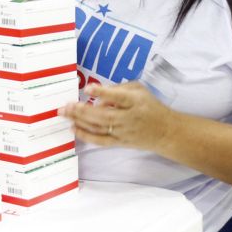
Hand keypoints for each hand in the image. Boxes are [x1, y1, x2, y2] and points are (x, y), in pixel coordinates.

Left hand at [58, 82, 175, 150]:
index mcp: (135, 101)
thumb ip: (119, 89)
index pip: (118, 97)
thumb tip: (99, 97)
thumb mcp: (139, 90)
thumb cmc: (150, 106)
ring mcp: (123, 132)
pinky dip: (86, 135)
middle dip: (82, 110)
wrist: (165, 132)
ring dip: (79, 121)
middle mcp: (128, 117)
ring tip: (65, 114)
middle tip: (65, 106)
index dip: (102, 93)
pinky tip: (74, 128)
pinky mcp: (119, 142)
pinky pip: (100, 140)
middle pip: (102, 115)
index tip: (88, 89)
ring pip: (98, 128)